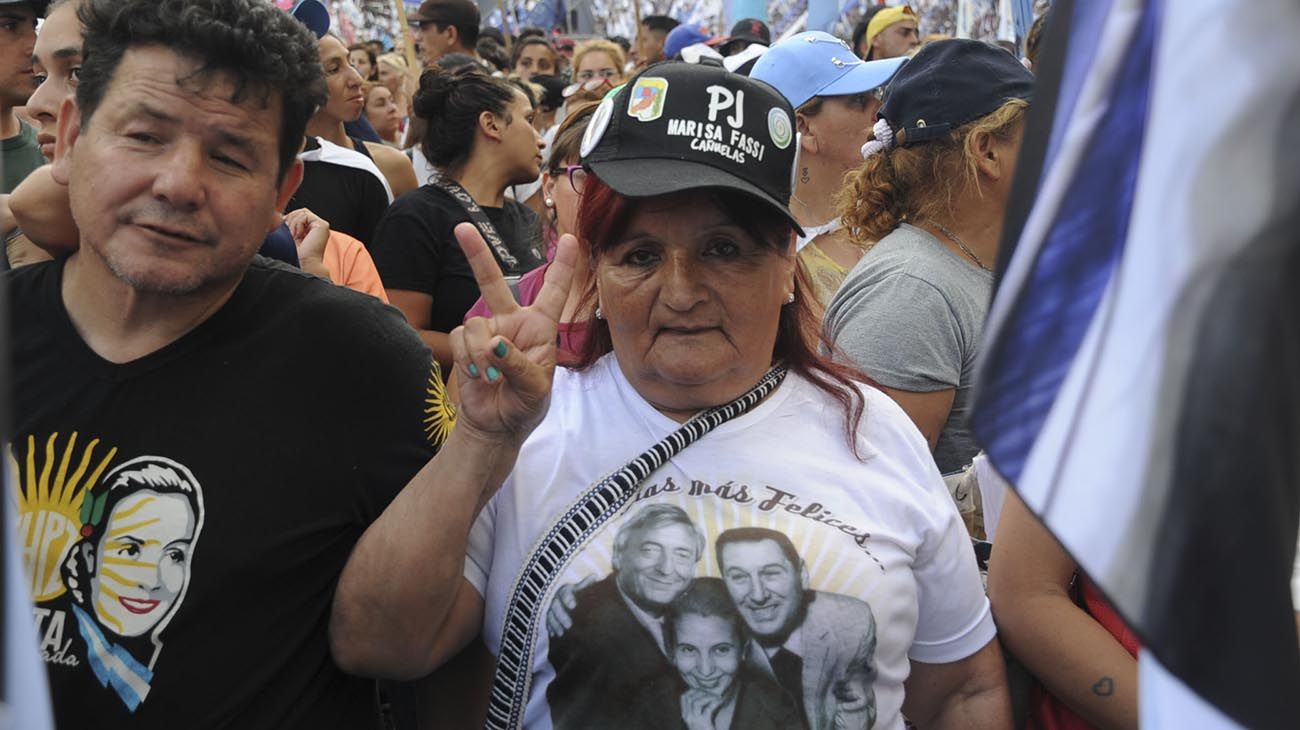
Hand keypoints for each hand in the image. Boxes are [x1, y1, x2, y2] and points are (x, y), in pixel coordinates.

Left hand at [284, 207, 330, 274]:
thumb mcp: (290, 235)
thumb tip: (281, 216)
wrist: (303, 264)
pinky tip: (298, 235)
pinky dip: (298, 224)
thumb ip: (290, 224)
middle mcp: (318, 227)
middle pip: (301, 212)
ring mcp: (322, 226)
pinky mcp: (322, 226)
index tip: (285, 230)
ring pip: (302, 212)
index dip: (289, 219)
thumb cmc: (295, 254)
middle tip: (290, 234)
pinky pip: (305, 216)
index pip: (299, 215)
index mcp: (312, 230)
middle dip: (291, 220)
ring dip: (293, 223)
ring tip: (294, 236)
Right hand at [449, 222, 576, 439]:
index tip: (571, 239)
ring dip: (480, 353)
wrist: (496, 426)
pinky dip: (468, 359)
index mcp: (541, 328)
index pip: (554, 292)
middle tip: (462, 227)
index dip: (563, 266)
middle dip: (477, 255)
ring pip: (474, 323)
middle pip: (494, 282)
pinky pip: (459, 339)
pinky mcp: (465, 344)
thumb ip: (518, 365)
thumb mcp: (535, 390)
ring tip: (492, 377)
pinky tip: (478, 375)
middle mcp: (513, 323)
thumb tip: (494, 343)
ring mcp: (487, 331)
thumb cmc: (525, 405)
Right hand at [546, 575, 596, 636]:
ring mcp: (549, 605)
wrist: (560, 591)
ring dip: (555, 624)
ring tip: (561, 634)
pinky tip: (553, 635)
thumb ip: (585, 584)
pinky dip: (550, 627)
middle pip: (556, 606)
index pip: (565, 593)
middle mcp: (555, 596)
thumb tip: (594, 576)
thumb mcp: (579, 587)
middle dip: (561, 616)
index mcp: (564, 589)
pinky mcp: (546, 613)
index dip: (568, 599)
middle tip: (569, 625)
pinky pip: (546, 620)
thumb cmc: (575, 590)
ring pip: (550, 614)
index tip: (574, 606)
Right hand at [681, 688, 723, 729]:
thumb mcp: (698, 719)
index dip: (692, 690)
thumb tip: (703, 693)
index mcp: (685, 716)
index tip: (701, 689)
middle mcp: (687, 717)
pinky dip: (715, 703)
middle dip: (700, 692)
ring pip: (697, 702)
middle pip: (689, 697)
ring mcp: (694, 720)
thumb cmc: (705, 729)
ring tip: (716, 696)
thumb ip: (698, 709)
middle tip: (710, 691)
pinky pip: (708, 708)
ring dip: (707, 696)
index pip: (683, 698)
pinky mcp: (703, 722)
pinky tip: (720, 701)